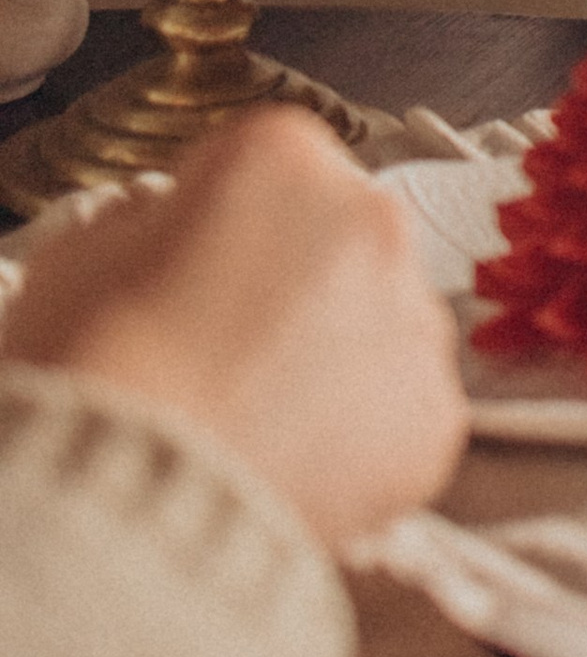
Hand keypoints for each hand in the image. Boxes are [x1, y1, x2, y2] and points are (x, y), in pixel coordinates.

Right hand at [2, 111, 467, 551]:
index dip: (219, 221)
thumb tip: (163, 238)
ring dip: (329, 357)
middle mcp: (370, 220)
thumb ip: (146, 225)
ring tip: (248, 412)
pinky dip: (358, 436)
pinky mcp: (435, 412)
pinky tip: (286, 456)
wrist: (137, 499)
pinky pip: (398, 411)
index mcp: (284, 158)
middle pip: (333, 239)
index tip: (195, 261)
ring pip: (375, 324)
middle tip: (219, 348)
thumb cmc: (101, 377)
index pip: (267, 166)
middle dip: (288, 284)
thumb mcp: (82, 253)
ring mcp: (414, 317)